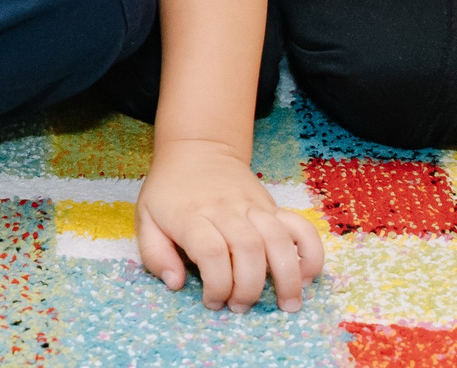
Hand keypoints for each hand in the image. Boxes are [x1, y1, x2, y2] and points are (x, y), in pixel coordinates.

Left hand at [137, 138, 323, 312]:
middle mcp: (226, 209)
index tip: (212, 301)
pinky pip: (301, 227)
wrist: (197, 149)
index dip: (217, 284)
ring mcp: (254, 206)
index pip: (212, 251)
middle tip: (240, 307)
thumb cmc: (169, 191)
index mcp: (192, 215)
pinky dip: (311, 252)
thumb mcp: (146, 218)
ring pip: (278, 239)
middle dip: (249, 287)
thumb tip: (175, 284)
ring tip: (287, 304)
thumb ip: (155, 254)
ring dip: (287, 276)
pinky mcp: (273, 207)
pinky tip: (308, 275)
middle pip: (248, 248)